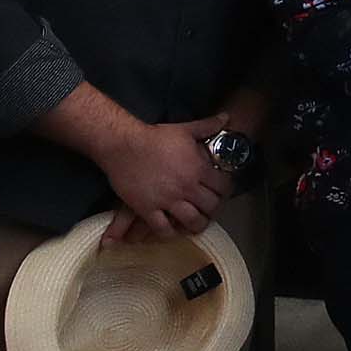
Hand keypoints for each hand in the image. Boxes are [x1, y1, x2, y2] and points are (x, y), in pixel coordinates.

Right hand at [98, 113, 227, 241]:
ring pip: (191, 221)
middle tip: (209, 209)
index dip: (226, 191)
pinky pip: (163, 229)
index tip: (222, 192)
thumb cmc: (155, 137)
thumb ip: (208, 126)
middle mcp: (186, 187)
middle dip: (213, 209)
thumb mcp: (185, 130)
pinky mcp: (147, 209)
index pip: (223, 187)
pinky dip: (170, 233)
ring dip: (197, 225)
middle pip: (210, 207)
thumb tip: (227, 117)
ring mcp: (167, 200)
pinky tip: (172, 229)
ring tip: (196, 224)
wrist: (123, 145)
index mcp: (198, 169)